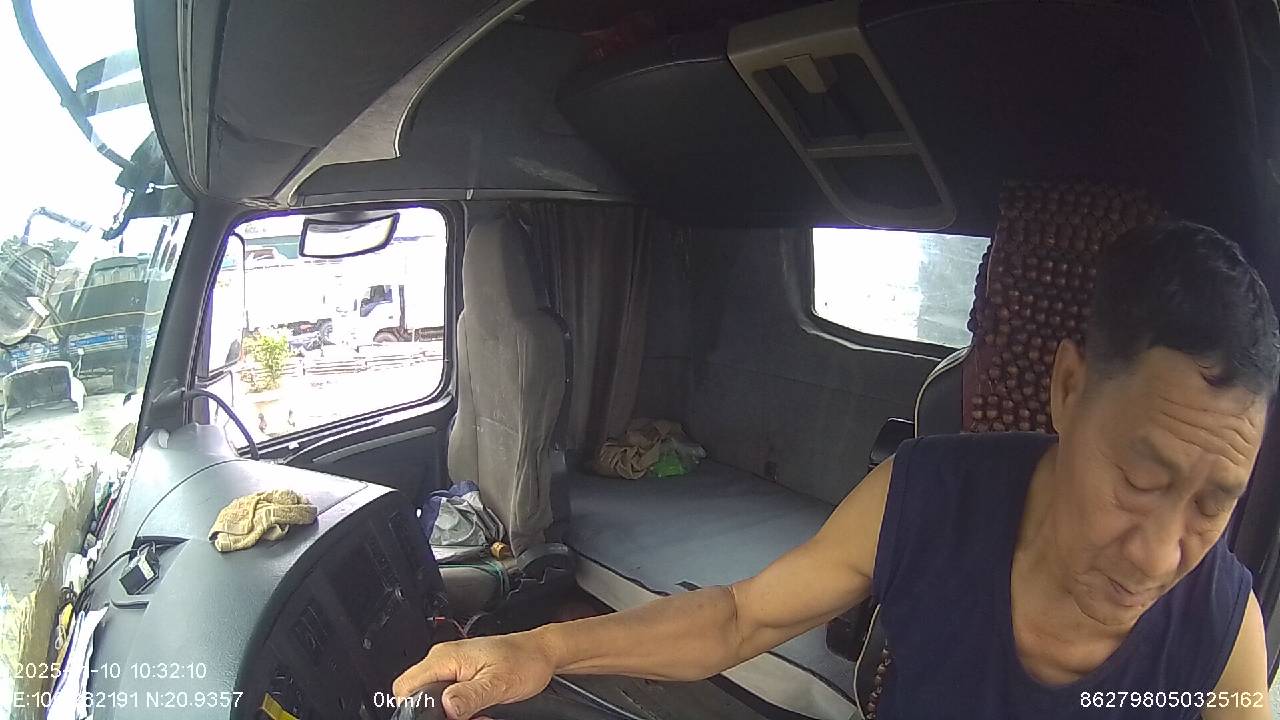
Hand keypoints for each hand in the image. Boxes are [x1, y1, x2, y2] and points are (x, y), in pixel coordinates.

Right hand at [393, 632, 556, 719]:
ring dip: (449, 711)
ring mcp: (453, 666)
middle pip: (418, 694)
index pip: (406, 686)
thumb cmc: (526, 660)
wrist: (543, 652)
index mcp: (445, 657)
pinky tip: (476, 709)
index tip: (440, 717)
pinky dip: (458, 707)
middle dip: (435, 713)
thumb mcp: (497, 683)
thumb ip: (468, 695)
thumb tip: (446, 707)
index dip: (414, 707)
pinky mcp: (462, 673)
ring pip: (433, 696)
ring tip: (475, 713)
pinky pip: (447, 693)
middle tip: (462, 718)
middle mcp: (444, 659)